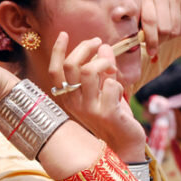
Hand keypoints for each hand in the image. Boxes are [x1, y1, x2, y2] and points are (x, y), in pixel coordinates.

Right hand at [47, 32, 145, 161]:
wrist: (124, 146)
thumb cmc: (113, 116)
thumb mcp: (105, 89)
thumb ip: (103, 68)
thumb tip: (102, 46)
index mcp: (68, 98)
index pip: (56, 71)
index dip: (58, 51)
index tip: (64, 34)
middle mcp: (74, 103)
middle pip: (72, 66)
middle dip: (85, 48)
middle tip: (98, 42)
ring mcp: (89, 109)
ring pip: (89, 72)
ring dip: (104, 63)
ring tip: (112, 68)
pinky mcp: (106, 114)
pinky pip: (111, 85)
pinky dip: (118, 84)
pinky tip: (120, 94)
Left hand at [138, 0, 180, 60]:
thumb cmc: (151, 4)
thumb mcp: (141, 9)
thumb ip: (137, 24)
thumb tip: (134, 43)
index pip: (150, 21)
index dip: (151, 39)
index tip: (150, 51)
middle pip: (164, 28)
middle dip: (160, 40)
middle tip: (156, 43)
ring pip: (174, 29)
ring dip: (169, 37)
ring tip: (164, 33)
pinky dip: (178, 32)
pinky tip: (173, 27)